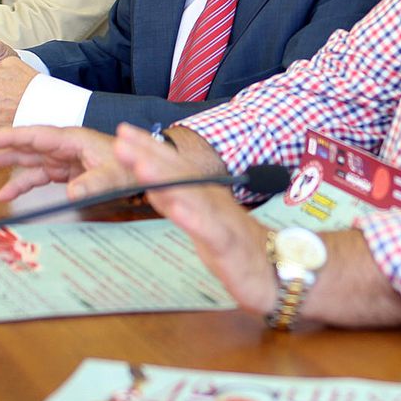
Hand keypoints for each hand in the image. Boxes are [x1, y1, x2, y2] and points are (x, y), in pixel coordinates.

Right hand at [0, 125, 130, 200]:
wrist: (145, 170)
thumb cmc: (131, 166)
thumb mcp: (114, 175)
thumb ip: (93, 183)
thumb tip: (71, 193)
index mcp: (72, 139)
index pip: (33, 135)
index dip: (7, 136)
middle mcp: (63, 146)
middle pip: (24, 143)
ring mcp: (62, 158)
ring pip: (26, 158)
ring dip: (1, 162)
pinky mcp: (65, 171)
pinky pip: (37, 176)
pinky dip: (20, 184)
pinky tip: (3, 192)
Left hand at [111, 123, 274, 312]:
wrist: (278, 270)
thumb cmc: (236, 246)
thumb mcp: (200, 222)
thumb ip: (176, 202)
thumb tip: (149, 184)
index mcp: (202, 195)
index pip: (173, 167)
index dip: (149, 148)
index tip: (123, 131)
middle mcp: (212, 201)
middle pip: (179, 174)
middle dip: (150, 155)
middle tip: (122, 139)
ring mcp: (221, 221)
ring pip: (191, 196)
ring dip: (166, 180)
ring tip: (141, 167)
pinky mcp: (229, 245)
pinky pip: (211, 230)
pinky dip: (194, 218)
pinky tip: (176, 209)